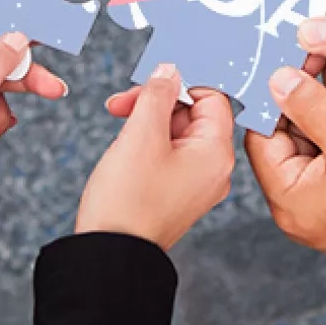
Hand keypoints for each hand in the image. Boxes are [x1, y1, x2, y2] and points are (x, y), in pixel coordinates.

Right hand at [76, 65, 234, 249]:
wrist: (109, 254)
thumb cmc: (128, 201)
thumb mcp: (141, 134)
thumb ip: (158, 95)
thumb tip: (171, 70)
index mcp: (216, 154)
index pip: (212, 98)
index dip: (180, 84)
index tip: (151, 82)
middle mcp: (213, 170)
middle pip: (193, 114)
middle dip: (157, 102)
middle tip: (123, 102)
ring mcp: (195, 183)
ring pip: (177, 133)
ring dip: (147, 119)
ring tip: (119, 121)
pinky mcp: (176, 193)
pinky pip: (169, 155)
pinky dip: (147, 142)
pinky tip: (125, 145)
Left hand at [245, 68, 325, 279]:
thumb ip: (313, 106)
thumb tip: (277, 81)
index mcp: (287, 196)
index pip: (262, 133)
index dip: (278, 97)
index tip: (298, 70)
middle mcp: (298, 204)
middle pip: (294, 136)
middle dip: (325, 108)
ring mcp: (323, 204)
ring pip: (322, 142)